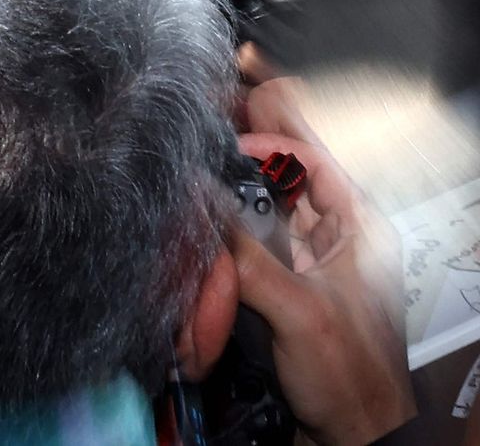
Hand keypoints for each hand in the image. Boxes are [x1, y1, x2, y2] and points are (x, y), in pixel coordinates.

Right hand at [232, 126, 413, 445]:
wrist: (357, 438)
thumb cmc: (350, 376)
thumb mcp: (298, 309)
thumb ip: (248, 254)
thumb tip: (200, 205)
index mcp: (360, 225)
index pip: (313, 159)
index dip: (270, 144)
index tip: (226, 146)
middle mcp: (339, 235)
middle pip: (290, 179)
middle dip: (251, 162)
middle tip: (209, 144)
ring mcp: (316, 261)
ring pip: (272, 211)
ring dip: (240, 197)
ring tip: (204, 176)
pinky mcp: (294, 286)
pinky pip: (262, 245)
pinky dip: (237, 233)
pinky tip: (211, 225)